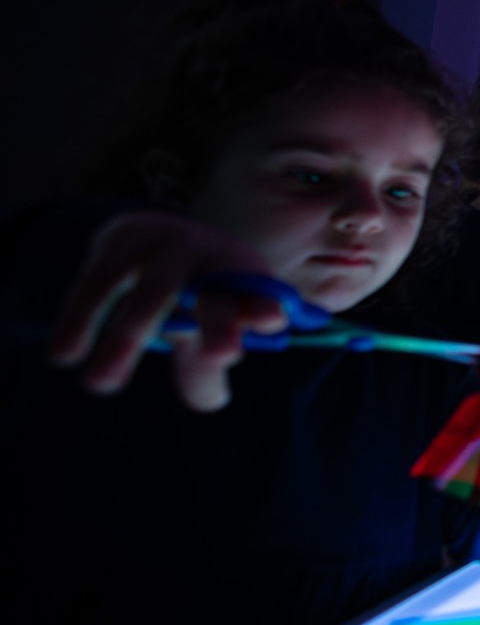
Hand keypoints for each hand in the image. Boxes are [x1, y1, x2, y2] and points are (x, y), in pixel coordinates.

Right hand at [49, 213, 287, 411]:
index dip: (263, 307)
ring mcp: (167, 240)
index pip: (261, 295)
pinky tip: (64, 354)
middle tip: (210, 360)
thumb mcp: (207, 336)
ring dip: (126, 337)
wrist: (154, 242)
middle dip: (213, 326)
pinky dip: (79, 316)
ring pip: (150, 290)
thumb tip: (209, 388)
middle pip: (213, 296)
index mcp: (246, 279)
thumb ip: (206, 369)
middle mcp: (212, 254)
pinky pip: (100, 280)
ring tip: (99, 385)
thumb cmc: (194, 303)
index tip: (272, 321)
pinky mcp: (122, 236)